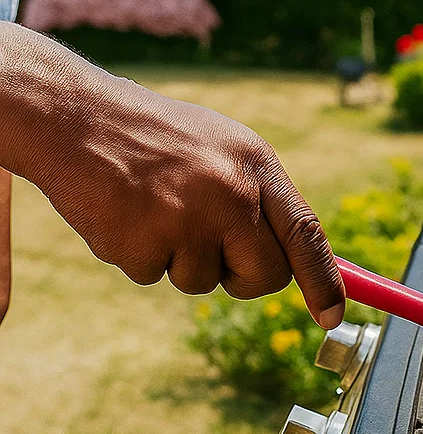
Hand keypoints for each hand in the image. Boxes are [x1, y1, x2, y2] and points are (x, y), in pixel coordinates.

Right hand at [0, 23, 344, 327]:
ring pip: (202, 282)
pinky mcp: (141, 243)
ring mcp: (186, 221)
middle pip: (265, 275)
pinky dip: (140, 256)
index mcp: (257, 166)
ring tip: (156, 208)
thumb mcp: (224, 149)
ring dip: (180, 259)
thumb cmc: (158, 137)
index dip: (324, 281)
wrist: (77, 118)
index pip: (307, 233)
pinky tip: (127, 214)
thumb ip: (260, 198)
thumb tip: (294, 257)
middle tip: (213, 249)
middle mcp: (231, 194)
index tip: (333, 316)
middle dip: (244, 277)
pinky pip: (153, 276)